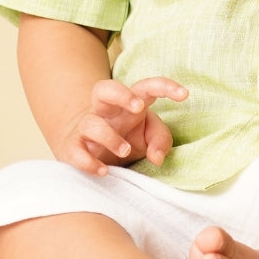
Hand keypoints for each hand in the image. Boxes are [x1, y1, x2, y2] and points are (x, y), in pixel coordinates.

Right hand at [55, 77, 187, 175]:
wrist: (90, 148)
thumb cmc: (126, 138)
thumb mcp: (149, 137)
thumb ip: (160, 141)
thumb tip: (157, 158)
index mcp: (129, 104)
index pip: (145, 87)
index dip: (164, 86)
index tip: (184, 94)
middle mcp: (106, 111)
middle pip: (104, 89)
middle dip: (121, 94)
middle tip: (138, 106)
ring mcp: (87, 127)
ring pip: (91, 123)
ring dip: (110, 137)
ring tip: (126, 151)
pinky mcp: (74, 147)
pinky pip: (76, 151)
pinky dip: (88, 162)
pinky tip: (104, 171)